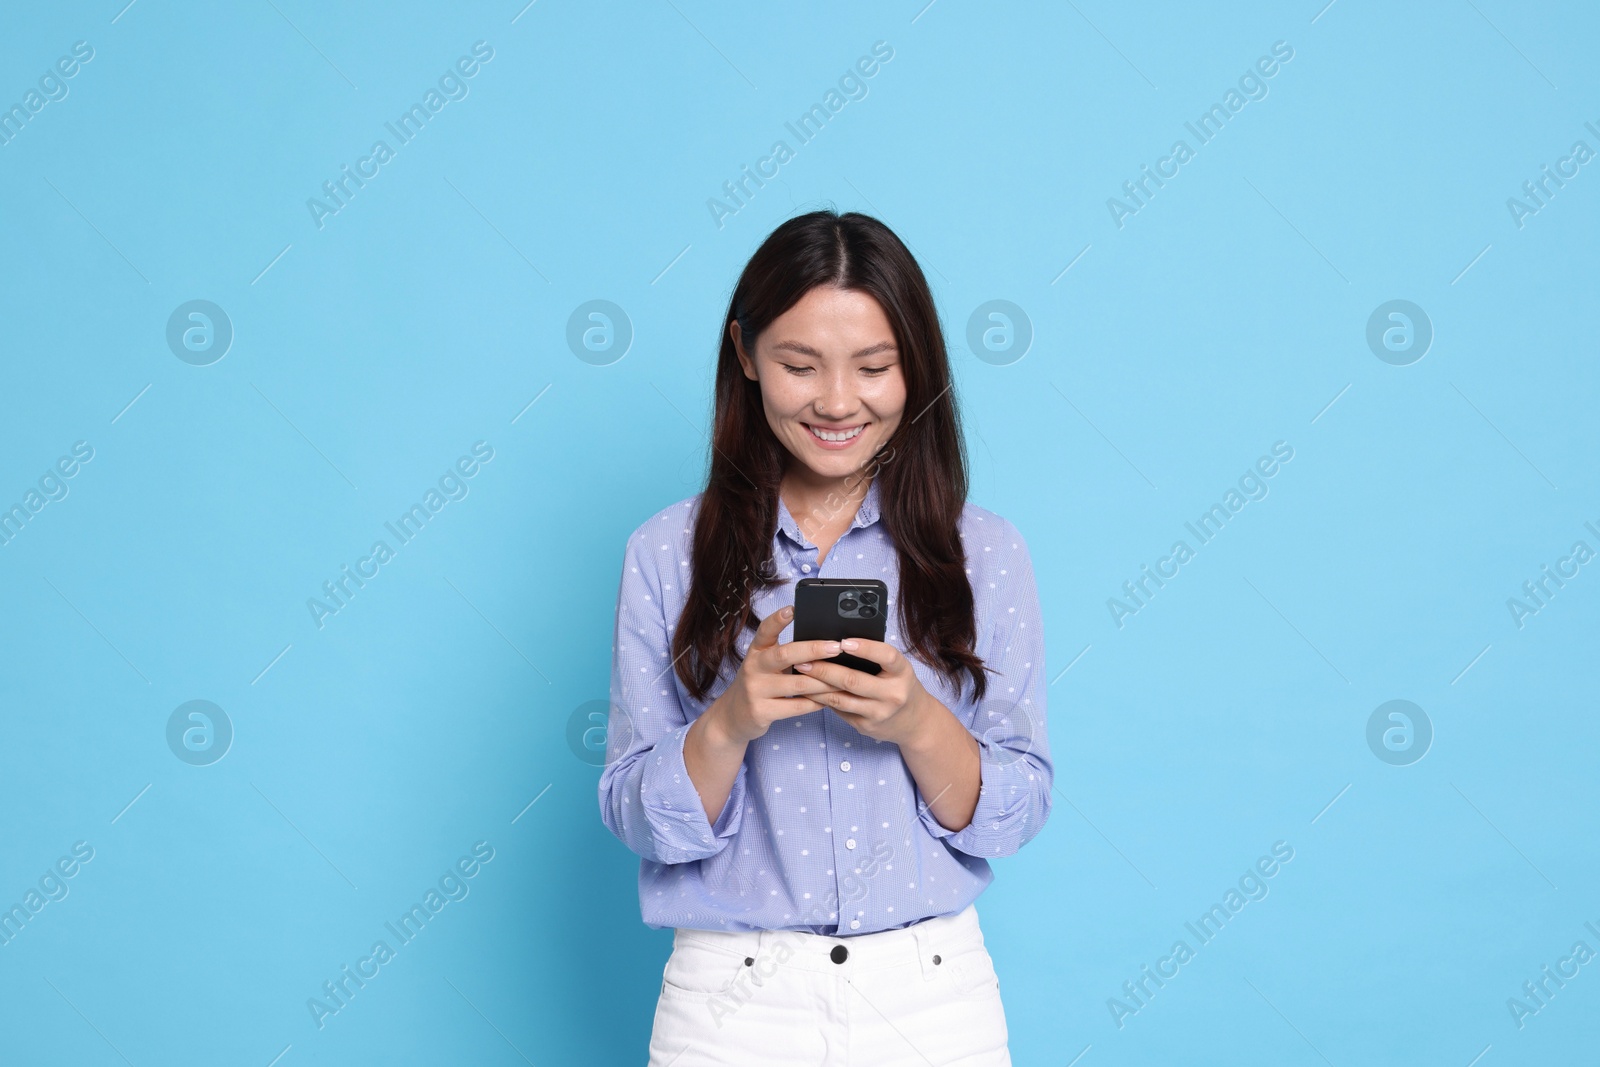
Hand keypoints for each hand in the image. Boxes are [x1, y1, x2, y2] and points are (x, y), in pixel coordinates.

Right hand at [709, 606, 851, 745]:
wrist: (733, 716)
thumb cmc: (759, 684)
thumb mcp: (765, 665)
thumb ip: (786, 654)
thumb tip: (823, 644)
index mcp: (756, 651)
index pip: (765, 630)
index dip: (778, 619)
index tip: (793, 608)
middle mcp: (753, 668)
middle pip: (785, 655)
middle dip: (814, 649)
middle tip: (836, 647)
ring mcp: (755, 690)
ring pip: (797, 684)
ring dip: (823, 681)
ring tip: (843, 678)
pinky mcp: (761, 712)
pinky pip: (796, 706)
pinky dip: (816, 703)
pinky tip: (829, 699)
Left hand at [795, 638, 932, 746]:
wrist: (916, 723)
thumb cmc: (901, 686)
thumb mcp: (898, 670)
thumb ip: (876, 658)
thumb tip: (838, 645)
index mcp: (903, 673)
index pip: (886, 656)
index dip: (865, 648)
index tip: (843, 641)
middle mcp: (893, 694)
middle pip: (853, 680)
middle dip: (825, 669)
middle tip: (804, 659)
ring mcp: (878, 713)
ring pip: (840, 699)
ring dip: (816, 686)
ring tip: (800, 673)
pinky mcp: (866, 726)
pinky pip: (839, 711)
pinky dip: (822, 699)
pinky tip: (809, 690)